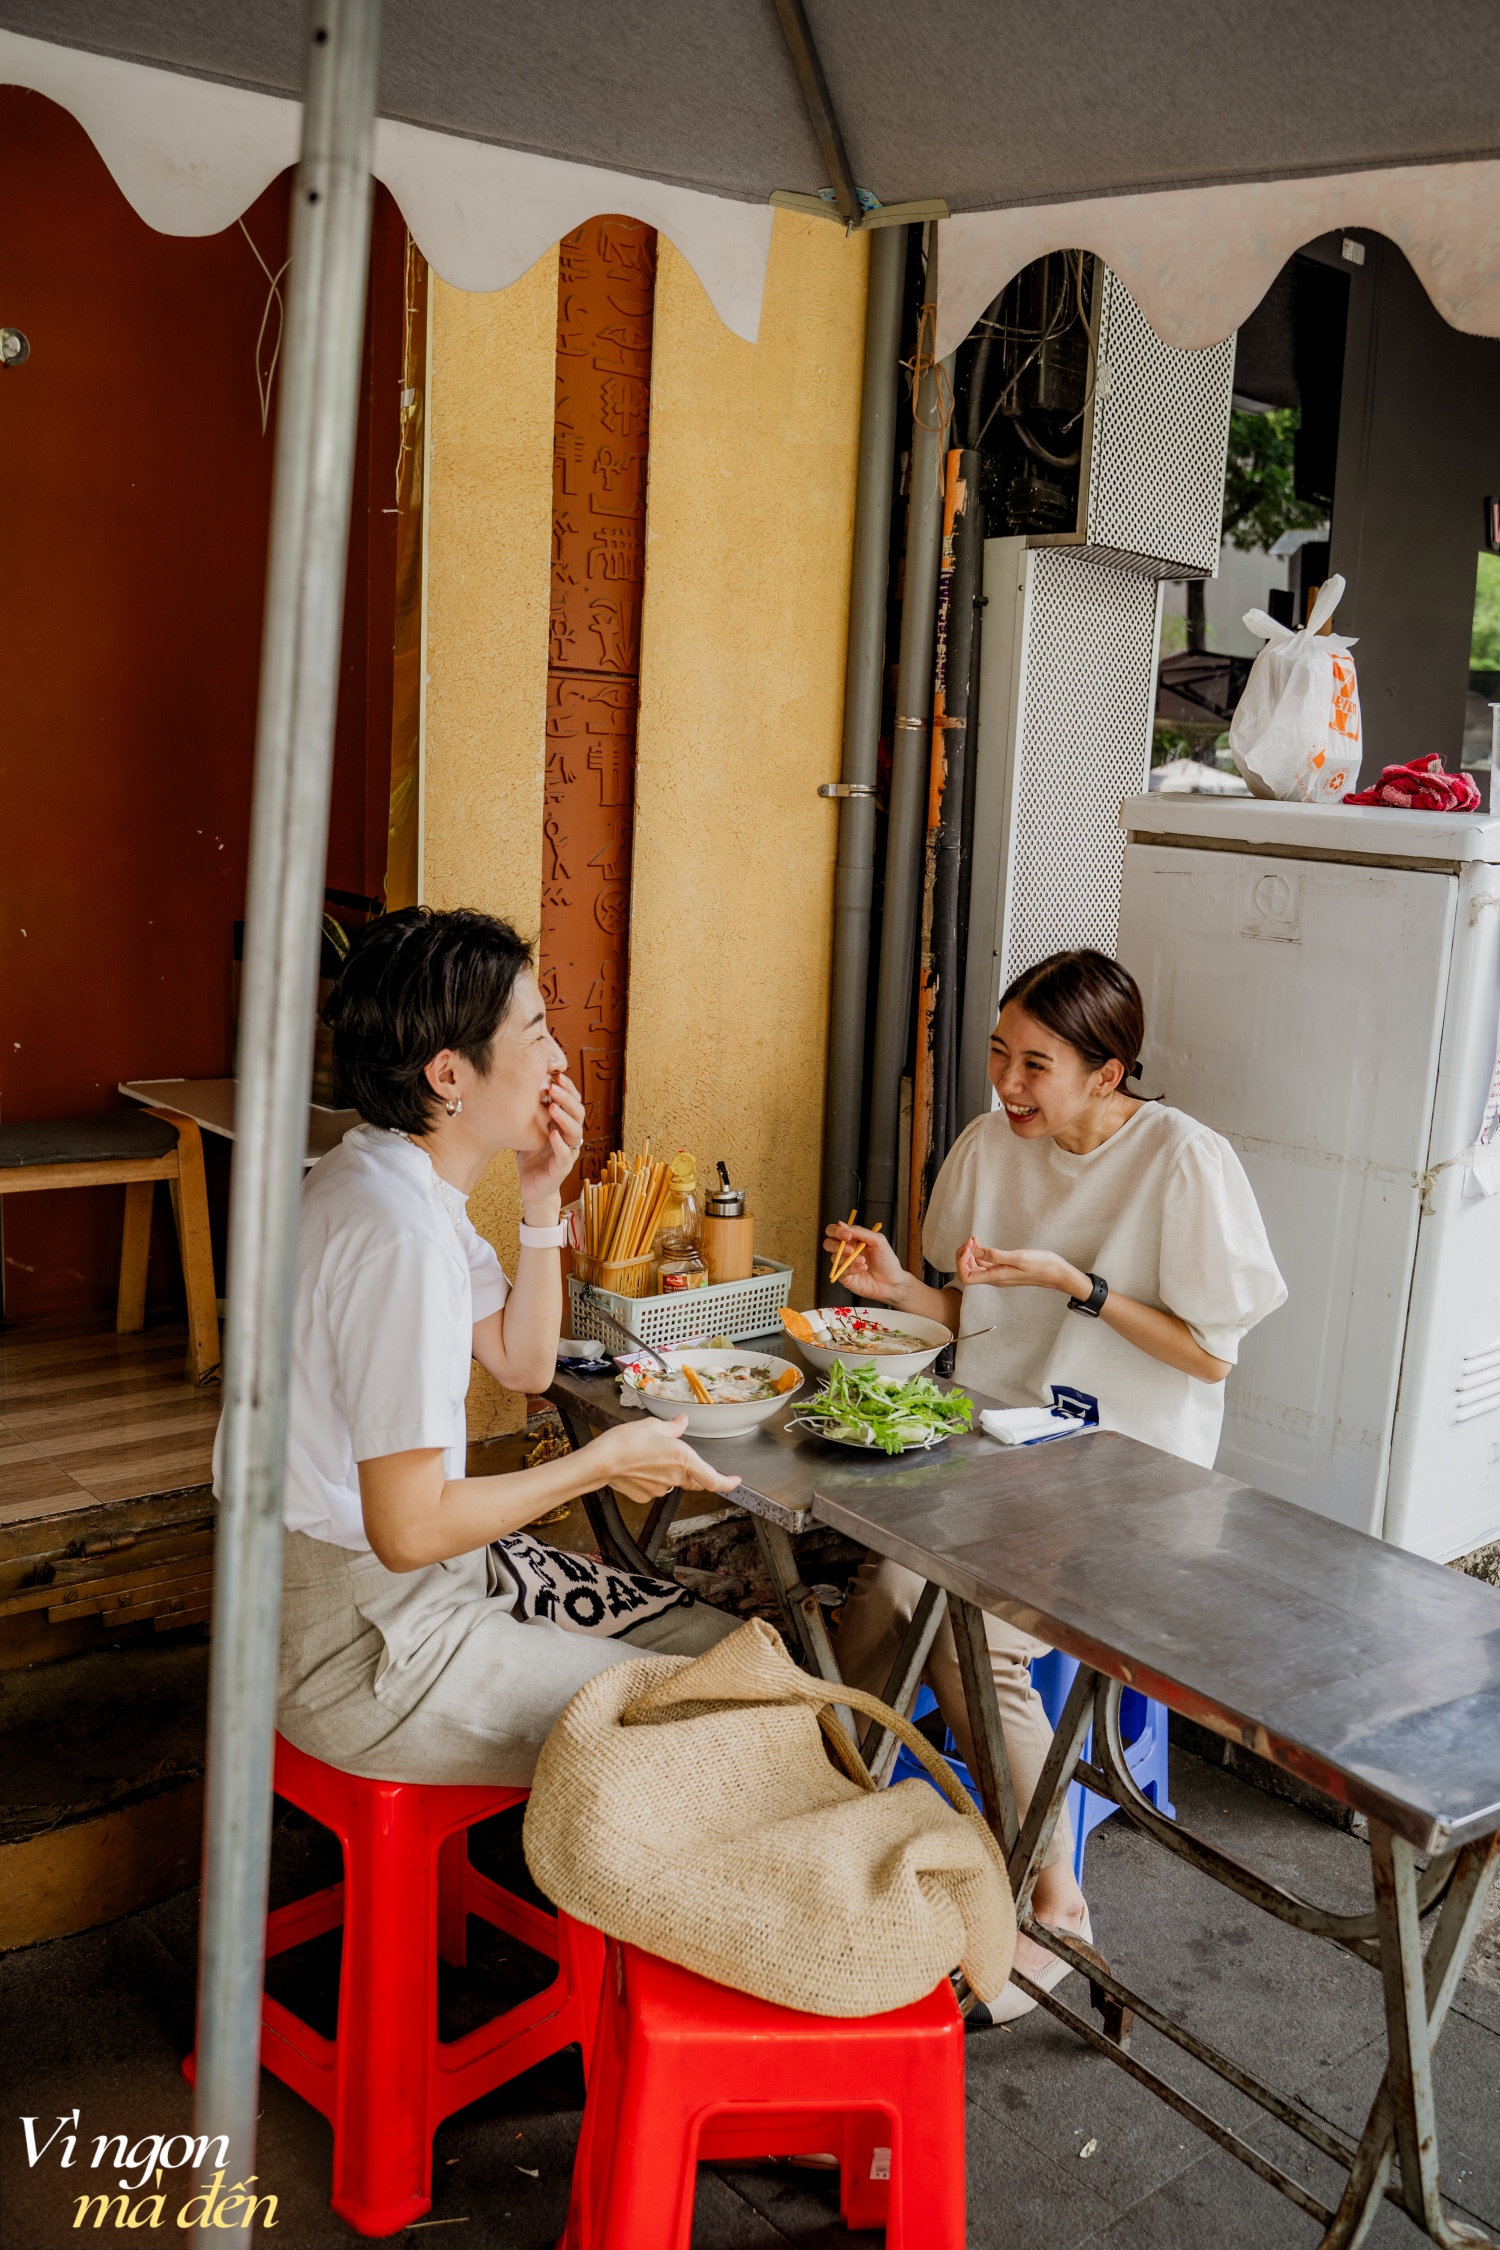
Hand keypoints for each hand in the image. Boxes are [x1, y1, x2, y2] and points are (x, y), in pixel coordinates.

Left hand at [516, 1068, 584, 1209]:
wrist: (532, 1186)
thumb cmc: (531, 1156)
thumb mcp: (530, 1129)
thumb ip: (531, 1111)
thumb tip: (520, 1084)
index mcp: (564, 1125)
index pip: (573, 1102)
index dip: (568, 1089)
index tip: (557, 1075)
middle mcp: (570, 1137)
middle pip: (578, 1113)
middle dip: (567, 1099)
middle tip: (553, 1087)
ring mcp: (568, 1152)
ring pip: (575, 1132)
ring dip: (564, 1118)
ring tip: (552, 1107)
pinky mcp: (562, 1169)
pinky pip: (565, 1155)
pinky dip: (560, 1144)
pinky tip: (552, 1134)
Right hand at [586, 1415, 742, 1505]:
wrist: (601, 1462)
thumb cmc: (626, 1442)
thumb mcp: (653, 1425)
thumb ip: (672, 1427)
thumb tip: (682, 1422)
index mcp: (684, 1459)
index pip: (714, 1479)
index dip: (728, 1482)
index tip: (735, 1480)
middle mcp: (676, 1477)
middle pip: (693, 1479)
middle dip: (692, 1471)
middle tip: (678, 1456)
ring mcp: (660, 1489)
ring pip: (673, 1482)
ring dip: (668, 1472)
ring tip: (648, 1455)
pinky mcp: (646, 1496)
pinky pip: (656, 1487)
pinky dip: (652, 1478)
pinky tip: (638, 1466)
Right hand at [821, 1222, 908, 1304]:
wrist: (892, 1281)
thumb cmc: (886, 1260)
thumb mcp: (878, 1241)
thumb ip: (861, 1232)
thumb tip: (842, 1224)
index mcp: (852, 1239)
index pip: (835, 1231)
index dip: (837, 1231)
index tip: (847, 1235)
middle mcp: (845, 1250)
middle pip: (828, 1243)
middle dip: (836, 1245)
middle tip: (850, 1249)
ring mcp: (844, 1264)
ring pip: (834, 1258)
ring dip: (849, 1258)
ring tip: (863, 1261)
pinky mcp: (844, 1277)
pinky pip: (840, 1271)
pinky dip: (852, 1268)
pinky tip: (863, 1268)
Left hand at [956, 1238, 1087, 1295]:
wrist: (1056, 1272)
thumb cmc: (1041, 1265)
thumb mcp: (1018, 1257)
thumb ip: (995, 1256)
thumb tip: (975, 1253)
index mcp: (995, 1277)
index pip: (966, 1277)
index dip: (961, 1261)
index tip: (970, 1246)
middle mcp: (994, 1278)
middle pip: (967, 1271)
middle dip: (964, 1255)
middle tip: (972, 1240)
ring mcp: (998, 1274)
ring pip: (975, 1267)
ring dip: (971, 1253)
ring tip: (975, 1240)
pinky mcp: (1004, 1270)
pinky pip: (985, 1264)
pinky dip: (979, 1254)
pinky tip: (982, 1245)